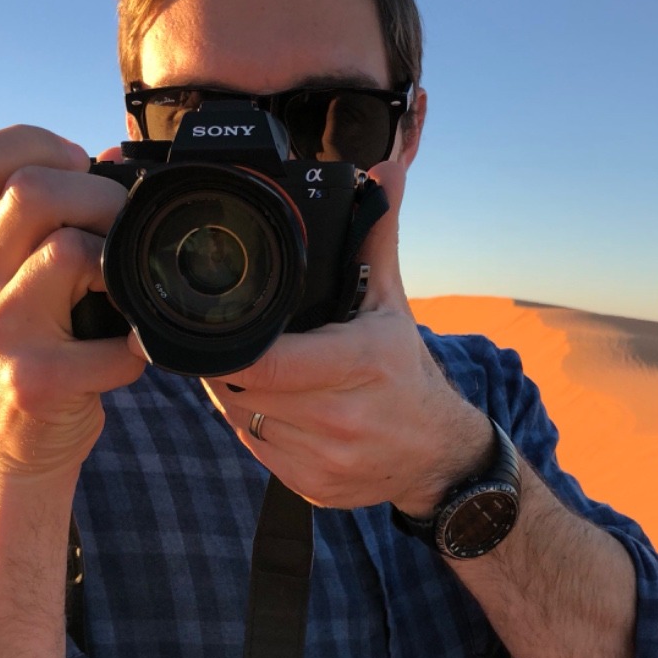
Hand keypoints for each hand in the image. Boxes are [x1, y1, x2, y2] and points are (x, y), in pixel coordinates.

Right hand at [0, 126, 145, 478]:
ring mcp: (2, 330)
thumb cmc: (44, 349)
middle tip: (125, 234)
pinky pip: (113, 344)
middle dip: (102, 198)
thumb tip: (114, 156)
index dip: (27, 146)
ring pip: (69, 252)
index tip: (77, 168)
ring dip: (121, 270)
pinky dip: (139, 352)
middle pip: (32, 190)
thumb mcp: (31, 279)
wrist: (21, 445)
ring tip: (125, 298)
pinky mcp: (35, 380)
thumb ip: (61, 221)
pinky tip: (131, 358)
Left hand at [202, 160, 491, 511]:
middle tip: (232, 343)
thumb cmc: (407, 371)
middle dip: (228, 365)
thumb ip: (377, 236)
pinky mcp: (313, 487)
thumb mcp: (391, 304)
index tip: (218, 327)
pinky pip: (256, 451)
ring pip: (244, 421)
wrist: (439, 454)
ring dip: (237, 397)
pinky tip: (273, 407)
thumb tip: (385, 170)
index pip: (267, 361)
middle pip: (244, 389)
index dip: (230, 346)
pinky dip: (253, 427)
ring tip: (254, 372)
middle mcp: (343, 416)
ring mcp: (327, 459)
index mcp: (360, 363)